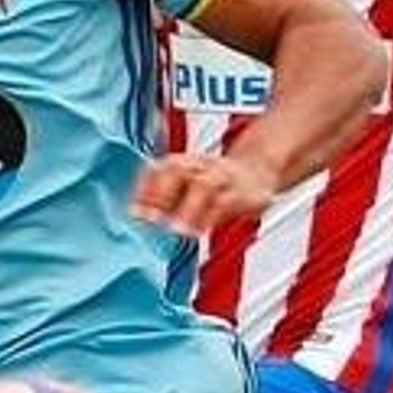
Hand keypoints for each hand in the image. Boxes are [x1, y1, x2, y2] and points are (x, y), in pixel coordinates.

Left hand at [131, 152, 277, 236]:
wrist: (258, 171)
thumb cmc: (215, 184)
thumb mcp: (186, 187)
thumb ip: (162, 202)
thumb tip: (136, 220)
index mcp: (181, 163)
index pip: (154, 170)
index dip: (143, 191)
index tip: (134, 213)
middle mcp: (199, 166)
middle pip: (176, 169)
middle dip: (161, 193)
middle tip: (151, 219)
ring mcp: (222, 176)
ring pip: (204, 184)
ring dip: (188, 208)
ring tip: (177, 229)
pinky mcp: (243, 192)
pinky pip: (228, 200)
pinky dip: (213, 216)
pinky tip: (202, 229)